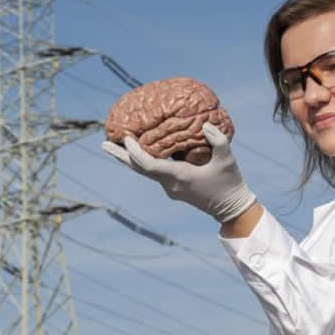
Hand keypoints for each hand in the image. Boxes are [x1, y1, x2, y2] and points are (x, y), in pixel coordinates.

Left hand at [101, 122, 255, 221]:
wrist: (231, 209)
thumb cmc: (229, 184)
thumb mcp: (227, 160)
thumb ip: (218, 140)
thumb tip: (204, 124)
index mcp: (177, 177)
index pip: (147, 164)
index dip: (134, 151)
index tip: (126, 137)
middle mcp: (169, 184)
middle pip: (138, 168)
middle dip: (120, 155)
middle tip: (104, 143)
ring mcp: (170, 187)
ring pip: (144, 170)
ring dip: (130, 158)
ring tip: (116, 144)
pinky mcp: (174, 187)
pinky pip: (153, 171)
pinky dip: (144, 160)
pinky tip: (142, 149)